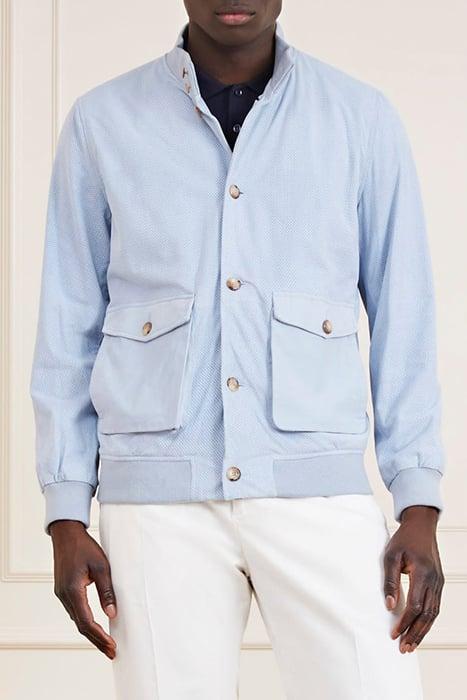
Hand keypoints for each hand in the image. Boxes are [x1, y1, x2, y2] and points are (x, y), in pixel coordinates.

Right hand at [49, 520, 116, 658]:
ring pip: (77, 620)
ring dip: (91, 632)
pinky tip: (95, 626)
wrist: (66, 534)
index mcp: (72, 591)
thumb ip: (107, 591)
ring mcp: (62, 594)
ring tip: (106, 643)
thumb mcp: (101, 567)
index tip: (112, 646)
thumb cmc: (84, 547)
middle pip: (81, 625)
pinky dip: (86, 621)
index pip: (87, 621)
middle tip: (112, 652)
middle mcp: (64, 596)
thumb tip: (113, 613)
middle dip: (97, 640)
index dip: (99, 636)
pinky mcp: (63, 590)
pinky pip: (75, 611)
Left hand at [383, 505, 443, 652]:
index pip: (416, 606)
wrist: (421, 526)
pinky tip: (419, 630)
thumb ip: (389, 580)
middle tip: (403, 649)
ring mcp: (439, 583)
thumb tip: (389, 606)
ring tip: (410, 645)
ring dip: (422, 631)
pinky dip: (427, 621)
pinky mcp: (439, 583)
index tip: (393, 634)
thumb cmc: (404, 539)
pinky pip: (435, 607)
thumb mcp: (391, 555)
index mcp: (422, 573)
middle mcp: (434, 581)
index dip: (404, 622)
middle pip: (427, 615)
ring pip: (433, 614)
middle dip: (415, 634)